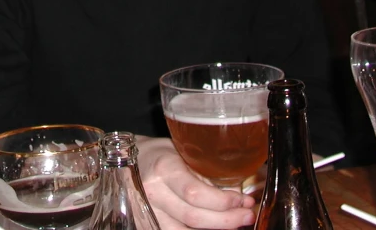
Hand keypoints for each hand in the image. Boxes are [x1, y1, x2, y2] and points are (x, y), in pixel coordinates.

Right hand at [136, 136, 255, 229]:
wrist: (128, 162)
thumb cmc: (160, 154)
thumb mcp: (183, 153)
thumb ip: (205, 174)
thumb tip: (237, 193)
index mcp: (164, 169)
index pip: (194, 193)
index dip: (222, 201)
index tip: (242, 200)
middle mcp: (153, 193)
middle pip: (193, 218)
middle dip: (226, 220)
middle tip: (247, 216)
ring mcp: (146, 212)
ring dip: (215, 229)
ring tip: (236, 223)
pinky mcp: (145, 224)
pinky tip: (214, 226)